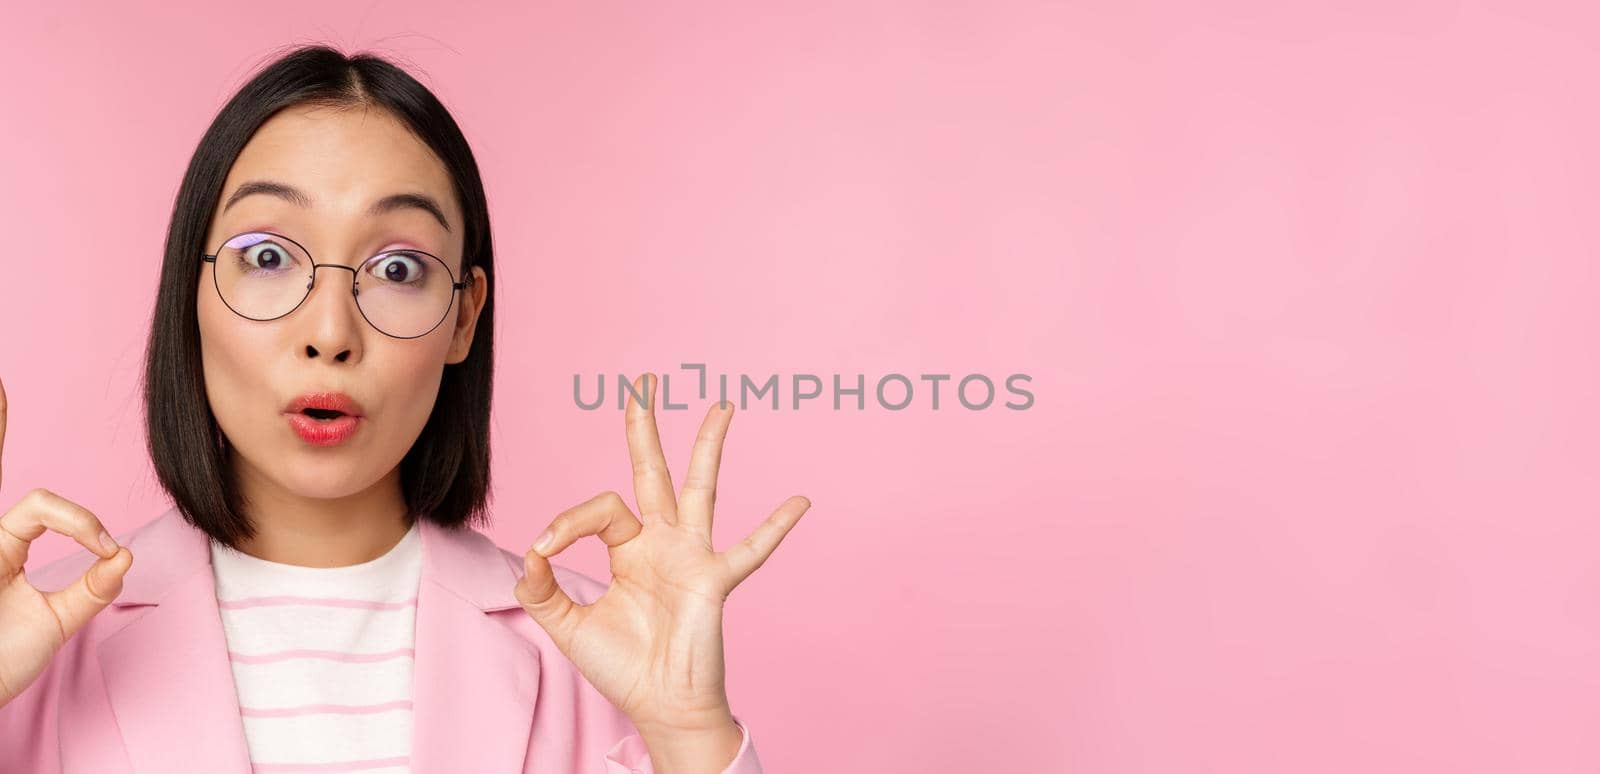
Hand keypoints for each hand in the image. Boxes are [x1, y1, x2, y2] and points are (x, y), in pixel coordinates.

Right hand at [0, 377, 133, 707]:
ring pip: (9, 500)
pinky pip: (4, 522)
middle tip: (1, 382)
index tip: (106, 547)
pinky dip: (41, 516)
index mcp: (4, 546)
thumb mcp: (55, 624)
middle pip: (0, 468)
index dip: (81, 519)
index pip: (41, 506)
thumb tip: (125, 555)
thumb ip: (90, 590)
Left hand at [514, 373, 809, 740]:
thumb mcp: (567, 626)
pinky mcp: (715, 580)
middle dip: (646, 428)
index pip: (599, 508)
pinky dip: (775, 527)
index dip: (567, 521)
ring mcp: (692, 556)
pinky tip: (799, 501)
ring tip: (721, 406)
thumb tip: (527, 555)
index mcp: (629, 548)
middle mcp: (662, 541)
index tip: (542, 551)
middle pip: (652, 471)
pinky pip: (750, 550)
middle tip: (644, 383)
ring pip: (700, 488)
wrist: (660, 705)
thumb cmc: (621, 667)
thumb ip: (542, 590)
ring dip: (709, 446)